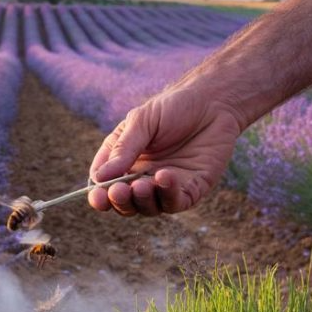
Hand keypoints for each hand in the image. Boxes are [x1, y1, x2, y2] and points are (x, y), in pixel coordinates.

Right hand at [88, 84, 244, 215]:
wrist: (213, 102)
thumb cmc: (173, 107)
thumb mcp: (141, 122)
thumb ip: (123, 149)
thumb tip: (99, 178)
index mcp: (124, 162)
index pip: (105, 187)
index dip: (99, 196)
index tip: (98, 197)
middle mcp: (143, 178)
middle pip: (125, 204)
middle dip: (120, 201)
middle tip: (120, 190)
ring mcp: (166, 186)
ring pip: (149, 208)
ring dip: (142, 201)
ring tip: (141, 185)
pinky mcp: (191, 189)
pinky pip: (176, 202)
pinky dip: (168, 195)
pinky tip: (165, 177)